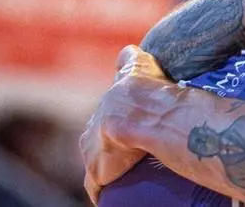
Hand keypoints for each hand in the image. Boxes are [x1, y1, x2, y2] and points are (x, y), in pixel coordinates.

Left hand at [80, 46, 171, 203]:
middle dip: (106, 143)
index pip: (106, 112)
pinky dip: (99, 189)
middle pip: (97, 135)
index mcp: (109, 102)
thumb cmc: (150, 89)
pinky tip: (105, 194)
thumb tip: (127, 51)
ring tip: (121, 172)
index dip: (111, 119)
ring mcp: (93, 147)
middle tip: (125, 151)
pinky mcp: (97, 168)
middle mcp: (96, 122)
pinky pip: (95, 183)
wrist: (142, 113)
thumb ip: (131, 59)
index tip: (116, 126)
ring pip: (95, 159)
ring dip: (104, 164)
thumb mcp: (140, 66)